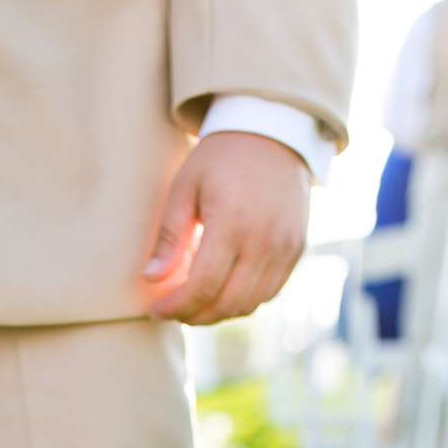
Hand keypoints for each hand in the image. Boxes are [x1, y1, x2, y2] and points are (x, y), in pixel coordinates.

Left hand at [144, 132, 309, 324]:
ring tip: (194, 303)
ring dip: (218, 313)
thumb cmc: (220, 158)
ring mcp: (285, 248)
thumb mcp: (185, 186)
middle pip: (227, 303)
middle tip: (173, 311)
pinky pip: (269, 293)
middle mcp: (264, 240)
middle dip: (195, 315)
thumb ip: (170, 236)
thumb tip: (150, 279)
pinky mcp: (297, 250)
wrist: (273, 132)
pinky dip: (243, 301)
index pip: (202, 285)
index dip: (176, 306)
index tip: (157, 311)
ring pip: (249, 304)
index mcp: (232, 222)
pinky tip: (222, 291)